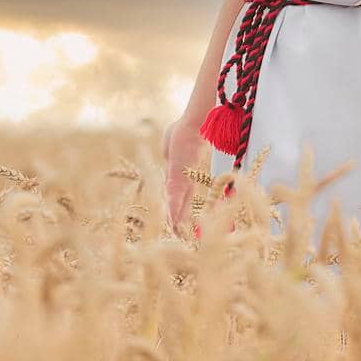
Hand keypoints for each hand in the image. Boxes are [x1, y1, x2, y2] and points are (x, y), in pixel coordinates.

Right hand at [162, 117, 209, 234]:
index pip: (181, 196)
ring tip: (176, 235)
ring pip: (178, 203)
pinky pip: (174, 196)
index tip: (178, 223)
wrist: (193, 123)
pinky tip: (172, 222)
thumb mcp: (171, 146)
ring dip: (176, 220)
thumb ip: (170, 157)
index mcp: (182, 173)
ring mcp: (181, 178)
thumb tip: (167, 160)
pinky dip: (173, 210)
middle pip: (182, 203)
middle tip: (180, 237)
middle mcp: (184, 179)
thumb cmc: (182, 129)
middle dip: (180, 220)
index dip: (179, 209)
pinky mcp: (178, 176)